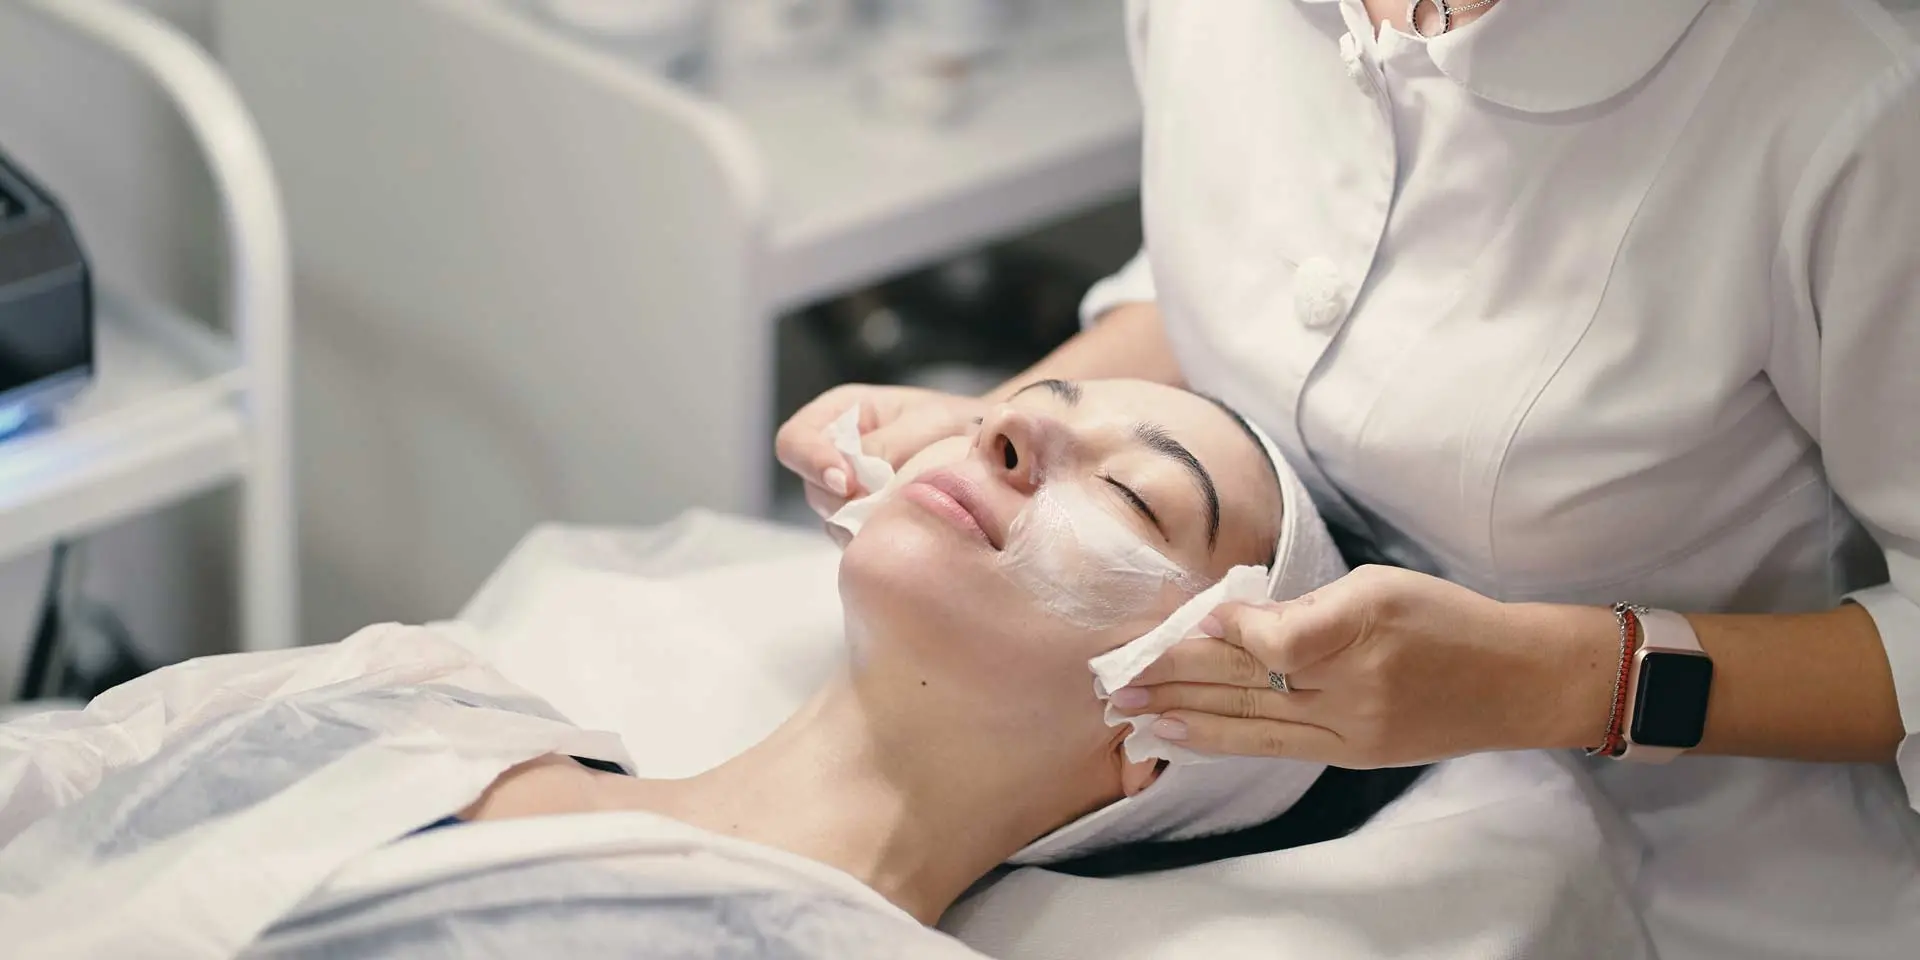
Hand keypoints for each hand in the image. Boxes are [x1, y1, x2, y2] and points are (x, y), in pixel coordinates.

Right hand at [775, 384, 986, 518]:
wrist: (1001, 452)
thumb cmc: (962, 423)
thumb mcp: (929, 422)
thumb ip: (888, 446)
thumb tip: (854, 481)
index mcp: (842, 414)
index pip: (795, 440)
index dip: (812, 461)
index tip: (845, 481)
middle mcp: (838, 455)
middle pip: (813, 487)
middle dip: (847, 498)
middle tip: (889, 500)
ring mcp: (852, 495)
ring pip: (835, 518)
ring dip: (867, 520)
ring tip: (911, 509)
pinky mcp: (870, 524)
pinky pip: (860, 539)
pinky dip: (881, 537)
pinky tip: (912, 526)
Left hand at [1110, 565, 1617, 766]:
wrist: (1517, 681)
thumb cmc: (1448, 618)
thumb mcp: (1383, 585)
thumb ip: (1310, 604)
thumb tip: (1235, 618)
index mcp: (1364, 626)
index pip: (1278, 640)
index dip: (1226, 631)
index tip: (1183, 619)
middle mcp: (1355, 686)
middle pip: (1249, 681)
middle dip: (1176, 676)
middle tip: (1115, 674)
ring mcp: (1352, 728)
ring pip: (1251, 720)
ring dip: (1183, 713)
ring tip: (1128, 711)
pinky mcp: (1353, 754)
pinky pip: (1274, 747)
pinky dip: (1222, 739)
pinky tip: (1180, 735)